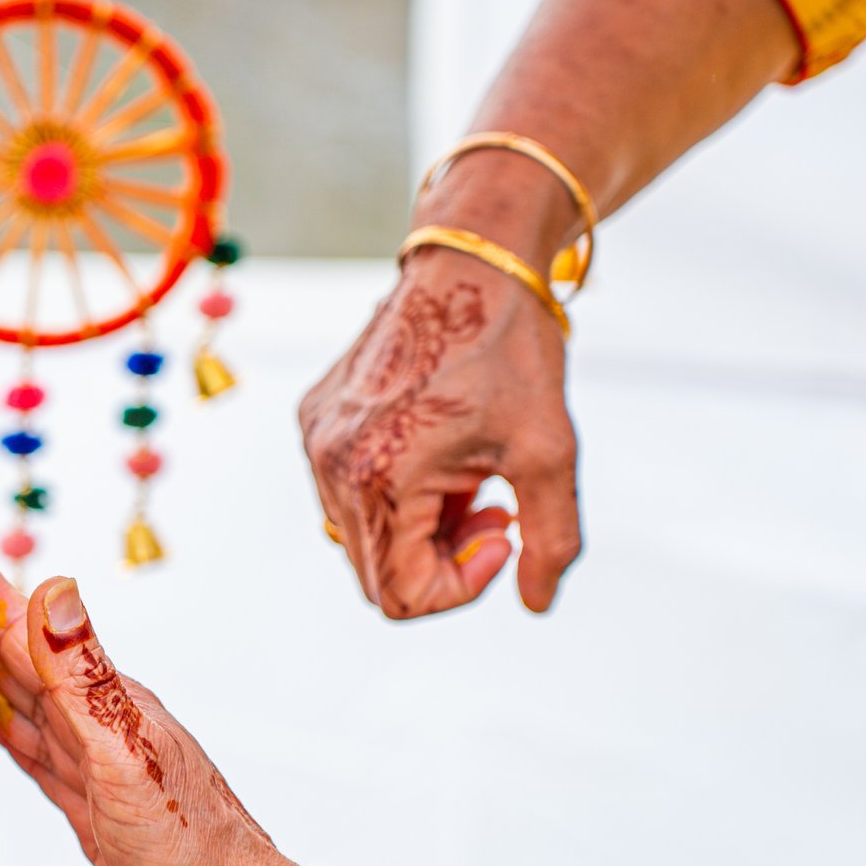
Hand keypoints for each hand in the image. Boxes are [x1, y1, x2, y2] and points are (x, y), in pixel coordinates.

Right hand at [0, 551, 285, 865]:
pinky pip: (36, 757)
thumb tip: (53, 588)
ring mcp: (94, 767)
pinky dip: (7, 732)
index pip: (32, 630)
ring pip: (26, 707)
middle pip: (22, 662)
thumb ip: (83, 677)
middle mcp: (99, 724)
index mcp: (106, 700)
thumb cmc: (189, 845)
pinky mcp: (89, 810)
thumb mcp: (125, 753)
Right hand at [298, 242, 580, 617]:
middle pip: (379, 573)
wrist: (471, 263)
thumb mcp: (549, 451)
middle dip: (443, 556)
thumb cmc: (511, 350)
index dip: (462, 586)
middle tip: (493, 506)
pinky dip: (399, 491)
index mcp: (378, 479)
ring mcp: (316, 440)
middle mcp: (330, 465)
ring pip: (365, 536)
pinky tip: (441, 448)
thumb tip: (539, 602)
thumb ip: (550, 540)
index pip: (401, 596)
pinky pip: (350, 492)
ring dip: (422, 525)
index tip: (503, 529)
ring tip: (469, 474)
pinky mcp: (316, 419)